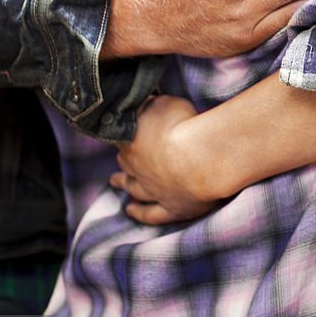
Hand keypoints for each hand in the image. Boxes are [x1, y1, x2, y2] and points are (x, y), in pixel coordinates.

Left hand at [110, 95, 217, 224]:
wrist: (200, 159)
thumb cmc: (184, 126)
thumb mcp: (166, 103)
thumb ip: (153, 104)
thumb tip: (146, 101)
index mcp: (132, 141)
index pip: (121, 137)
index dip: (122, 134)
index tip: (120, 131)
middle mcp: (137, 168)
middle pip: (125, 163)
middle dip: (121, 161)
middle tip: (116, 159)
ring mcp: (153, 190)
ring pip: (134, 188)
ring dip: (125, 186)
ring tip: (115, 183)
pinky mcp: (172, 208)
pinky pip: (152, 215)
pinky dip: (141, 214)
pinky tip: (132, 212)